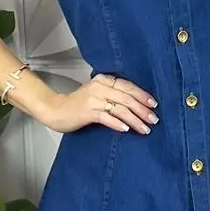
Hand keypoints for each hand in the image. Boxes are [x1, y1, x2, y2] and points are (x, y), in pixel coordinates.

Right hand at [38, 72, 158, 134]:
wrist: (55, 110)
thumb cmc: (78, 104)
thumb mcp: (97, 94)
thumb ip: (113, 95)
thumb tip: (138, 105)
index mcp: (103, 80)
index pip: (128, 86)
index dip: (142, 95)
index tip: (154, 105)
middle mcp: (99, 87)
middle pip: (127, 98)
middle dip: (143, 110)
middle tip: (154, 119)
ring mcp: (93, 99)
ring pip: (120, 109)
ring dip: (135, 120)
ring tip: (145, 129)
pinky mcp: (87, 112)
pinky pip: (107, 117)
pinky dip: (118, 124)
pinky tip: (126, 130)